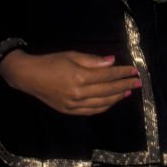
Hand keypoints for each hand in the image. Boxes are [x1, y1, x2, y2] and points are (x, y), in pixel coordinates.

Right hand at [0, 49, 141, 115]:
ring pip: (103, 103)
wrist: (29, 76)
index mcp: (80, 77)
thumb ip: (93, 60)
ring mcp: (74, 104)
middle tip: (138, 82)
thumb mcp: (72, 55)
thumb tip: (112, 62)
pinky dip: (105, 106)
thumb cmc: (51, 62)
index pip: (108, 76)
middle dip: (125, 85)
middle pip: (108, 90)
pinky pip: (92, 111)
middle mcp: (79, 93)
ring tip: (128, 91)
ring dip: (118, 97)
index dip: (122, 73)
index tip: (134, 71)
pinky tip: (112, 101)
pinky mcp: (70, 111)